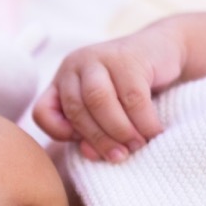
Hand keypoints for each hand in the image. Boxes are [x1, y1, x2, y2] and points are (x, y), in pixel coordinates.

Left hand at [32, 23, 183, 162]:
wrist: (162, 49)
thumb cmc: (129, 89)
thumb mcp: (104, 110)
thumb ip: (91, 132)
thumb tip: (90, 154)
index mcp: (62, 81)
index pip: (43, 112)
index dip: (59, 134)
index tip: (85, 145)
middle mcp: (74, 65)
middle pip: (76, 109)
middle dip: (98, 138)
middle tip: (120, 156)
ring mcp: (100, 57)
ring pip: (100, 101)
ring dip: (120, 130)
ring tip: (137, 146)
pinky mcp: (129, 57)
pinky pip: (133, 96)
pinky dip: (144, 121)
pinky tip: (153, 132)